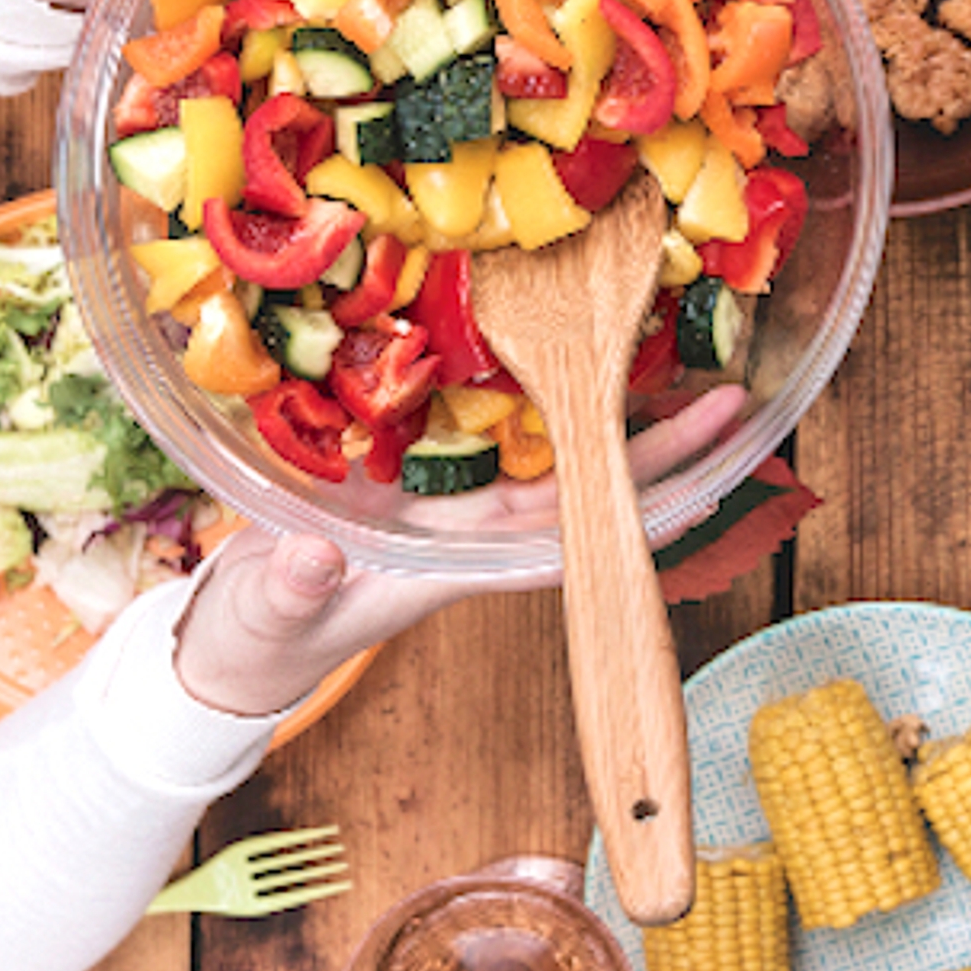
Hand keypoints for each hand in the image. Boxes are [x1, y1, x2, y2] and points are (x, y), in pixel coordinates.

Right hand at [170, 385, 746, 715]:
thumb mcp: (271, 613)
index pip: (568, 538)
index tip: (703, 485)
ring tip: (682, 352)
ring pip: (554, 447)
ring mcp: (454, 495)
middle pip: (585, 482)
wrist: (240, 631)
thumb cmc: (265, 632)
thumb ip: (292, 588)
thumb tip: (321, 560)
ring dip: (612, 407)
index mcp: (458, 560)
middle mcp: (474, 525)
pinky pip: (495, 419)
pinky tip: (568, 338)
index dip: (635, 513)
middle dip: (657, 446)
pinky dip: (535, 382)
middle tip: (730, 398)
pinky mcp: (420, 465)